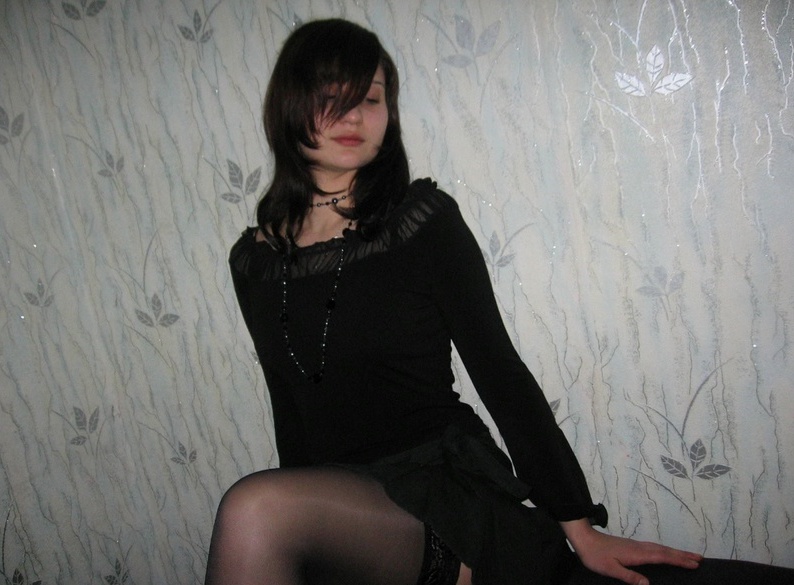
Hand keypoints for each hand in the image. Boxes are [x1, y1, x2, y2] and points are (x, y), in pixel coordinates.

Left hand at [560, 519, 702, 584]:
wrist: (584, 539)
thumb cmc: (595, 555)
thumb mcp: (610, 569)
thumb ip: (629, 576)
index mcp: (637, 554)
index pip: (662, 557)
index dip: (679, 560)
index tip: (695, 563)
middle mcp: (639, 548)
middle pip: (665, 551)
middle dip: (683, 555)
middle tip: (700, 558)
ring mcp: (636, 546)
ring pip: (660, 549)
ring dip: (676, 552)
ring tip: (689, 556)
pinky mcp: (632, 547)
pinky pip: (654, 549)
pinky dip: (665, 551)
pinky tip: (666, 554)